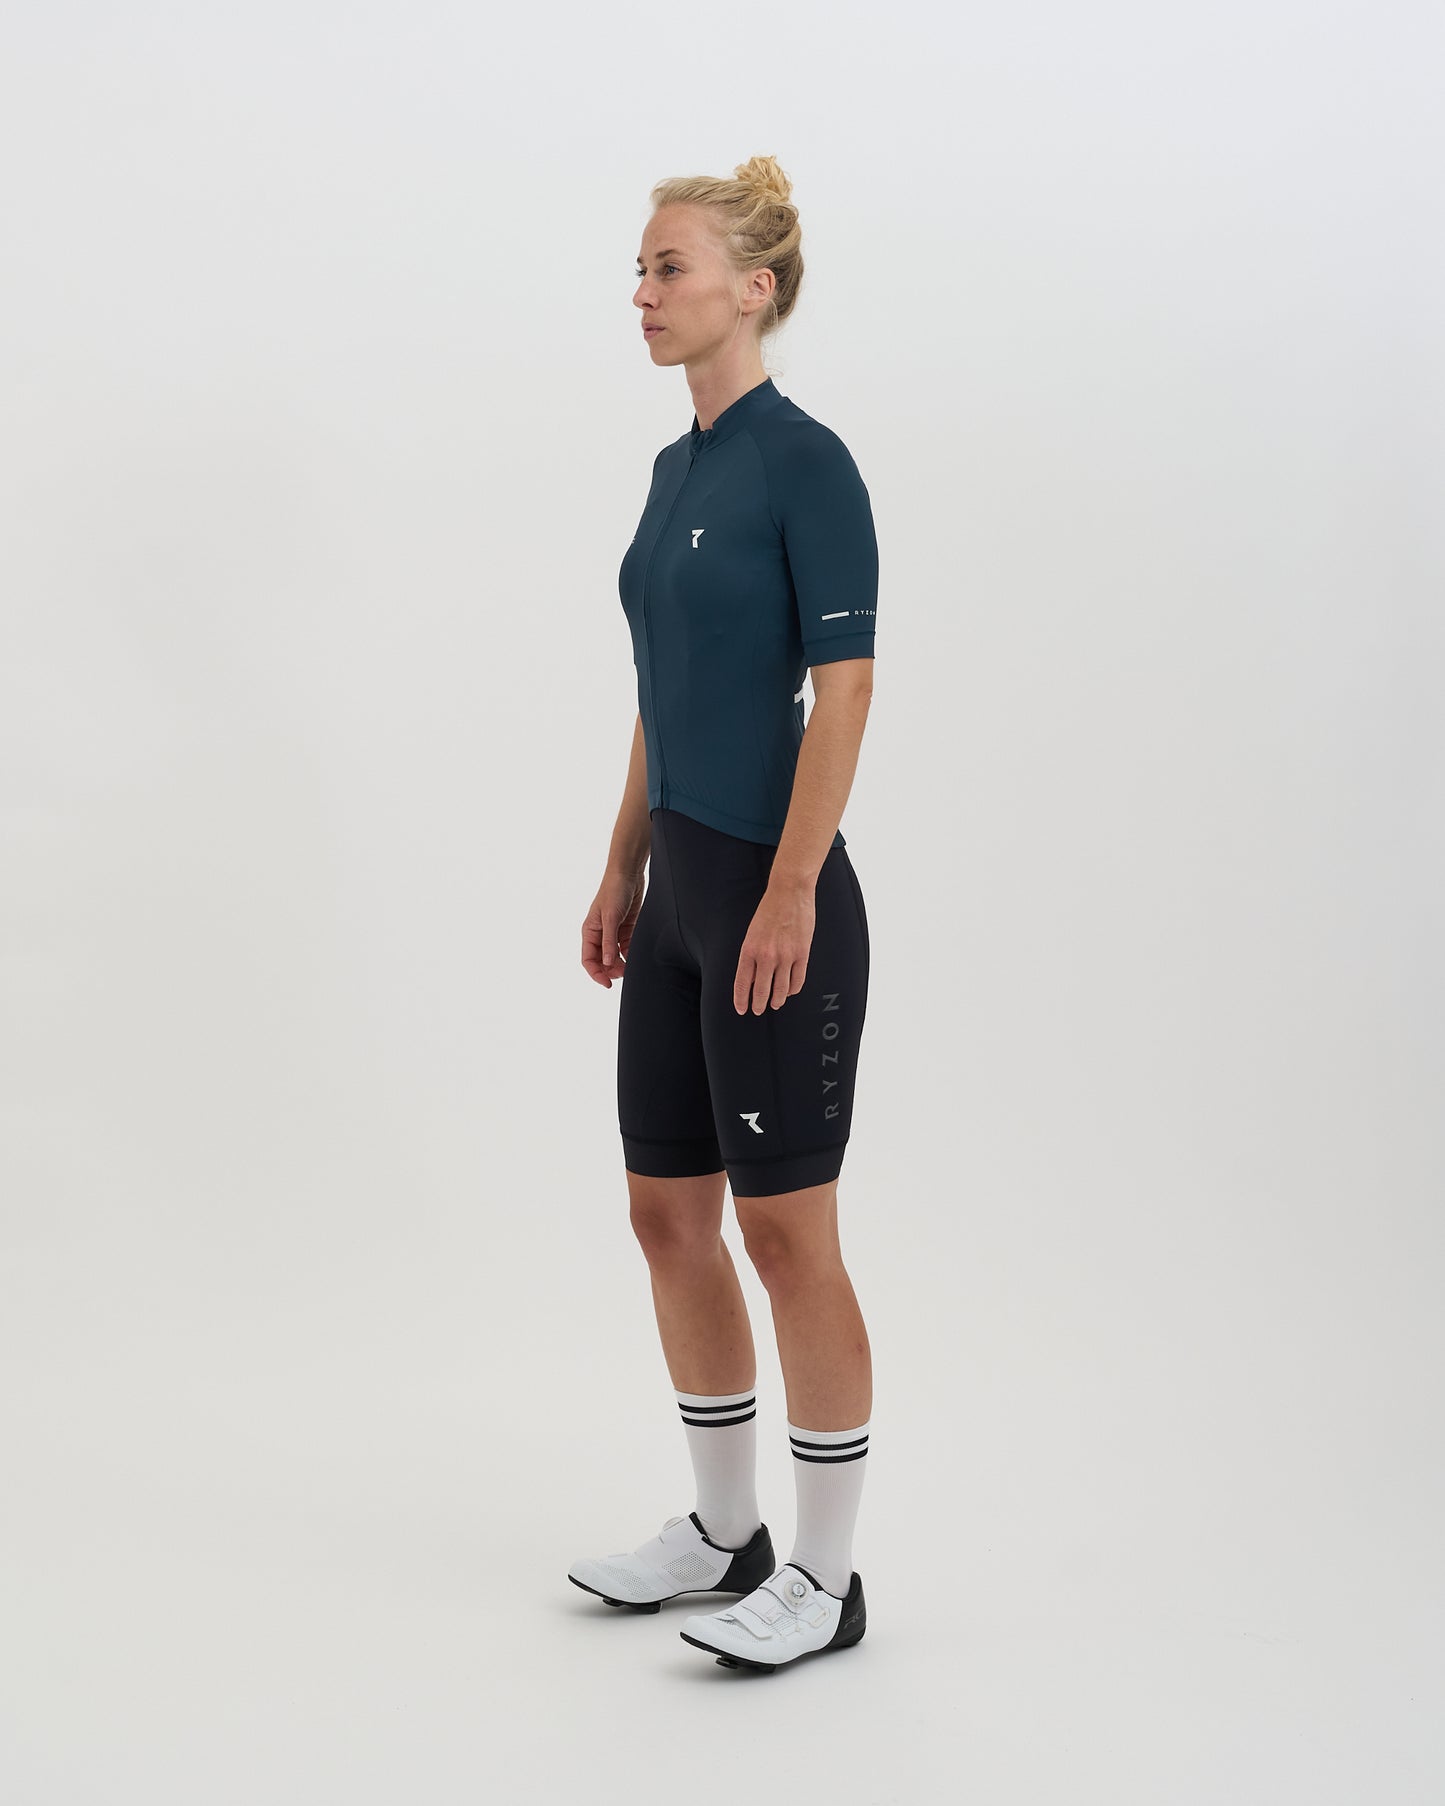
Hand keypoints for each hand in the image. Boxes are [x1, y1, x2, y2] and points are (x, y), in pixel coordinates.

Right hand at [582, 868, 645, 988]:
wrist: (629, 873)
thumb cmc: (614, 891)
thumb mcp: (610, 917)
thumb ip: (609, 941)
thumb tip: (607, 963)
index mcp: (590, 931)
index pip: (588, 960)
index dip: (596, 974)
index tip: (608, 984)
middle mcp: (600, 934)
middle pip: (602, 961)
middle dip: (612, 970)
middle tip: (625, 974)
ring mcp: (614, 932)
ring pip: (615, 956)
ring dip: (622, 964)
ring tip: (632, 967)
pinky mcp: (627, 929)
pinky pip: (627, 947)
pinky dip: (631, 954)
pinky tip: (637, 957)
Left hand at [734, 884, 814, 1014]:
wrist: (789, 892)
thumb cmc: (769, 910)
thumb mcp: (752, 933)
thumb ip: (752, 956)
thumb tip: (753, 979)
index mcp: (749, 949)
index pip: (743, 983)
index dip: (741, 1000)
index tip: (742, 1009)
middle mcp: (767, 956)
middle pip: (762, 991)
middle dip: (759, 1005)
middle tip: (758, 1010)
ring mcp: (786, 956)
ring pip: (781, 990)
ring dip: (777, 1000)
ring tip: (775, 1004)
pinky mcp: (802, 953)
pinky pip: (798, 980)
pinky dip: (792, 989)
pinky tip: (789, 991)